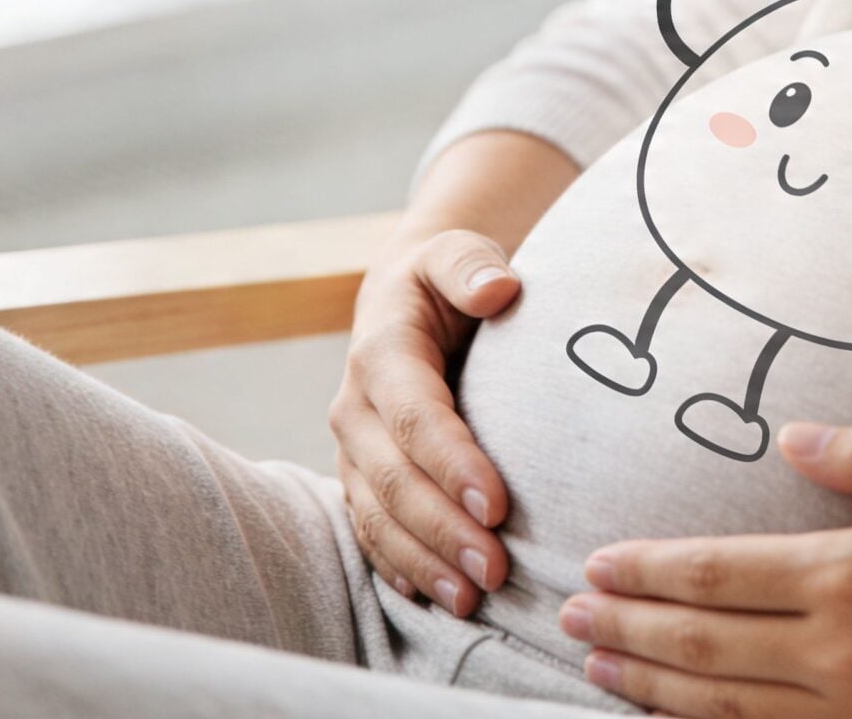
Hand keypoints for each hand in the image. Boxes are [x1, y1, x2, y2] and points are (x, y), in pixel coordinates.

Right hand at [327, 222, 521, 617]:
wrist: (402, 300)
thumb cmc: (445, 278)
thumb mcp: (456, 252)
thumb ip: (472, 266)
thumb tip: (499, 289)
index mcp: (380, 353)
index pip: (415, 417)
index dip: (452, 463)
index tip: (498, 504)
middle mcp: (355, 408)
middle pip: (394, 480)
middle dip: (443, 529)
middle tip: (496, 570)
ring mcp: (352, 450)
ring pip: (377, 516)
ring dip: (422, 561)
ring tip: (471, 599)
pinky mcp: (359, 478)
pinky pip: (370, 531)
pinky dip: (398, 567)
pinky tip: (432, 597)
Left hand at [564, 424, 851, 717]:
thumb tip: (791, 439)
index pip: (718, 574)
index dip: (649, 571)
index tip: (600, 563)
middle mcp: (841, 652)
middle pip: (703, 643)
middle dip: (629, 626)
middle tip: (570, 612)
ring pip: (725, 704)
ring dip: (652, 683)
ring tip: (599, 664)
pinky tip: (684, 714)